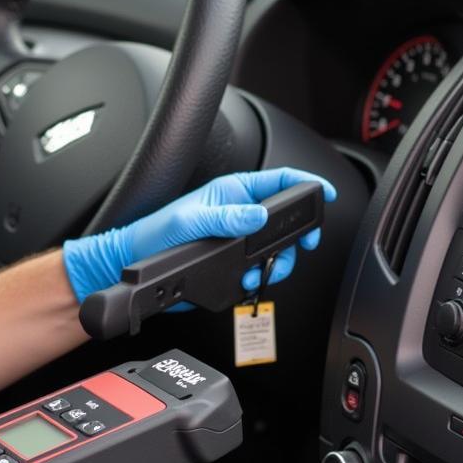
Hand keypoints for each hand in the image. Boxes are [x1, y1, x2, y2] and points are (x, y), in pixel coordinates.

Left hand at [62, 167, 336, 302]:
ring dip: (277, 262)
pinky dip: (261, 278)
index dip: (306, 185)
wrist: (136, 265)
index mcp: (231, 193)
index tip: (326, 194)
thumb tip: (258, 217)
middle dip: (297, 236)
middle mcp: (238, 214)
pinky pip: (259, 269)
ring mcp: (237, 239)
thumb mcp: (189, 222)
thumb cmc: (155, 235)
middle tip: (303, 246)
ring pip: (276, 249)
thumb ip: (226, 218)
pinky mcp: (232, 262)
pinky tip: (249, 280)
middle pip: (285, 220)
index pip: (278, 182)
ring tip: (261, 271)